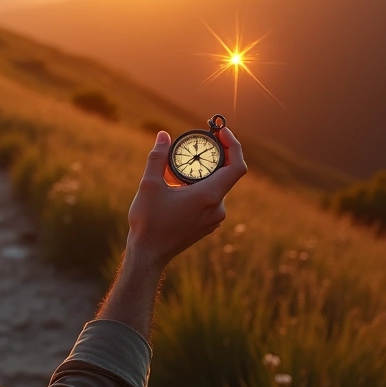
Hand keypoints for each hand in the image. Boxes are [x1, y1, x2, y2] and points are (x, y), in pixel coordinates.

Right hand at [126, 128, 246, 269]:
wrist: (148, 254)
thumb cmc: (148, 221)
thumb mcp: (149, 185)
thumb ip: (158, 157)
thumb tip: (163, 135)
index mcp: (209, 196)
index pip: (237, 166)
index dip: (234, 145)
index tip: (221, 132)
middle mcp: (217, 207)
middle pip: (227, 174)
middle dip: (215, 155)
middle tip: (199, 142)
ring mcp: (214, 218)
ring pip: (217, 187)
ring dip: (206, 172)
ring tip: (183, 165)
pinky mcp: (208, 225)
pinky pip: (211, 199)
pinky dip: (201, 186)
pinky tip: (181, 186)